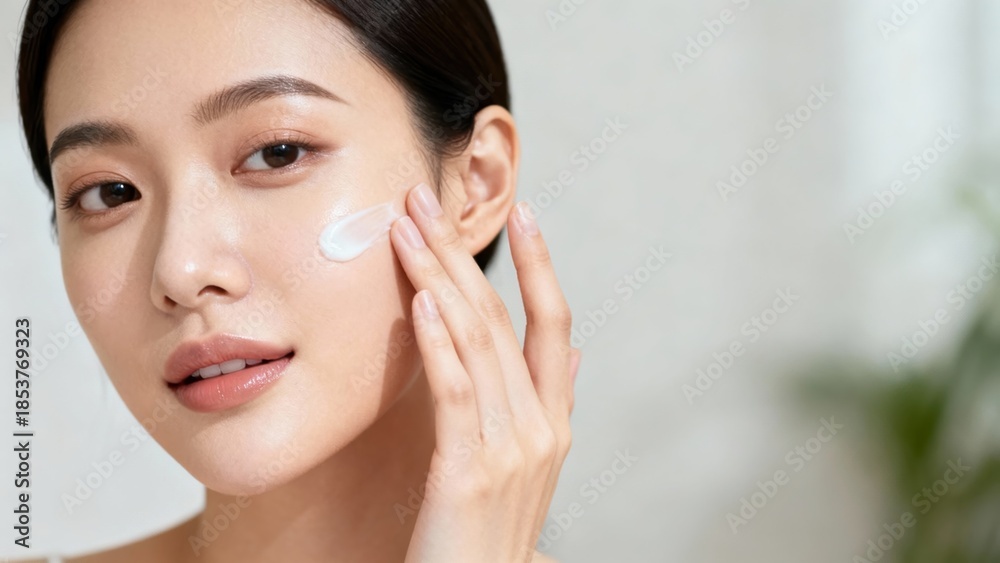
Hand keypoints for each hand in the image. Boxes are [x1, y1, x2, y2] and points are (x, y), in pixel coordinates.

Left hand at [390, 183, 580, 561]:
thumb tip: (573, 356)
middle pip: (505, 319)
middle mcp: (542, 428)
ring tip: (408, 229)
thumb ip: (550, 406)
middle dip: (462, 254)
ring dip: (439, 277)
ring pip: (479, 342)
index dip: (541, 267)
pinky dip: (440, 340)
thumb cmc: (485, 533)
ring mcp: (513, 448)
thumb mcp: (526, 466)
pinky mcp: (471, 470)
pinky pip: (457, 391)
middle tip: (428, 201)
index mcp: (554, 422)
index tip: (523, 214)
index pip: (554, 326)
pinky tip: (421, 299)